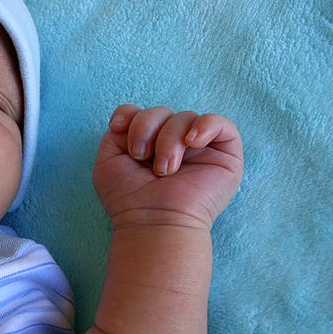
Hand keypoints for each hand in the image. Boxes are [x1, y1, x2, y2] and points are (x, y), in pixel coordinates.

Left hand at [93, 105, 242, 229]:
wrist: (152, 222)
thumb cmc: (129, 199)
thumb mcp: (108, 161)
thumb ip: (116, 133)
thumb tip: (132, 116)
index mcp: (148, 145)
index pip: (141, 113)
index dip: (130, 115)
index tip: (118, 129)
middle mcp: (174, 144)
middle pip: (161, 111)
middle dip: (145, 128)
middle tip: (140, 157)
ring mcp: (200, 149)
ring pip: (185, 116)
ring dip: (168, 139)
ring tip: (163, 169)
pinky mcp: (225, 156)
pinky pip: (222, 123)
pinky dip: (205, 126)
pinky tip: (192, 143)